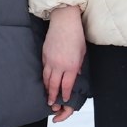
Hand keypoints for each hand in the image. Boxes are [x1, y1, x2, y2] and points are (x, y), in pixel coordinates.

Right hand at [43, 7, 86, 121]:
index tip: (64, 100)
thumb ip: (79, 65)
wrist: (64, 22)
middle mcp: (59, 65)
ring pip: (46, 79)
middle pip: (54, 85)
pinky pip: (43, 69)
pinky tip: (45, 81)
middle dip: (52, 96)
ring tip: (47, 95)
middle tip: (51, 104)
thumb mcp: (82, 52)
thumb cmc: (76, 36)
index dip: (65, 95)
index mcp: (71, 66)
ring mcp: (50, 60)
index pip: (67, 85)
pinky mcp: (44, 55)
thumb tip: (77, 75)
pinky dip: (44, 77)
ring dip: (46, 88)